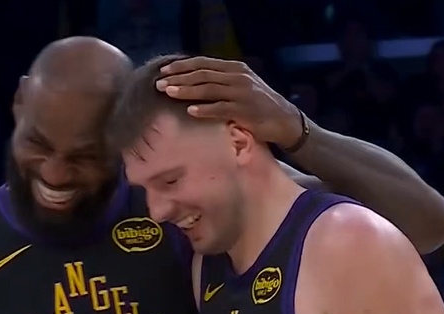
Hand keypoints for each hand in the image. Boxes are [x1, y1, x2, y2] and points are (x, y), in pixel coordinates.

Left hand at [156, 57, 302, 146]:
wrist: (284, 120)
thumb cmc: (258, 105)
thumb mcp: (241, 86)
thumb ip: (221, 81)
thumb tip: (193, 81)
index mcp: (235, 68)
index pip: (203, 63)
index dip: (182, 66)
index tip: (164, 71)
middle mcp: (238, 77)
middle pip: (202, 74)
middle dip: (178, 78)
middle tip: (159, 83)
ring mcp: (241, 93)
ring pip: (208, 89)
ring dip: (186, 91)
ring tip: (168, 93)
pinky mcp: (244, 111)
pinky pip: (220, 109)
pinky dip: (204, 110)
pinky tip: (189, 111)